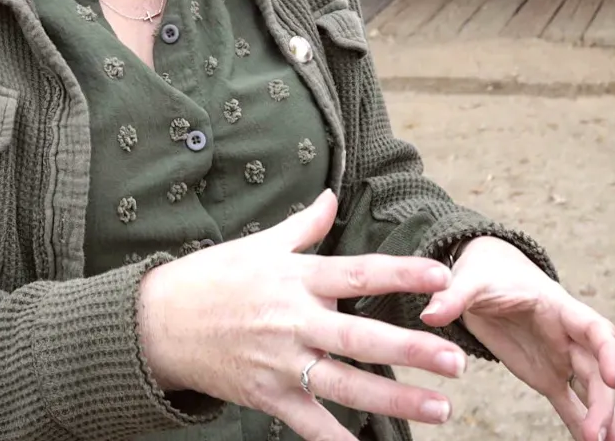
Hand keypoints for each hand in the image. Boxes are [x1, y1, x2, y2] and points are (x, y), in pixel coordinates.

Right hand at [138, 190, 466, 440]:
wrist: (157, 323)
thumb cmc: (212, 278)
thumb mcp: (258, 245)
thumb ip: (303, 226)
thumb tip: (332, 196)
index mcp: (295, 279)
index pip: (358, 273)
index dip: (400, 274)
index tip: (441, 276)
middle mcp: (293, 321)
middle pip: (360, 338)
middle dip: (411, 350)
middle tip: (457, 360)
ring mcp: (280, 362)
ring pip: (345, 385)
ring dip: (395, 401)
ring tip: (441, 408)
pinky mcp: (266, 395)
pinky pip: (308, 424)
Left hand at [420, 236, 614, 440]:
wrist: (490, 272)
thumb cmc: (487, 272)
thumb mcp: (470, 279)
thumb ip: (454, 296)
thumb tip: (429, 313)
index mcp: (559, 307)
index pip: (595, 328)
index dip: (608, 351)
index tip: (613, 377)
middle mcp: (568, 336)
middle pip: (595, 370)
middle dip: (602, 401)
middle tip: (596, 434)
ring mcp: (560, 358)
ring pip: (591, 391)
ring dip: (604, 418)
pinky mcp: (547, 376)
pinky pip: (571, 403)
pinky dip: (581, 424)